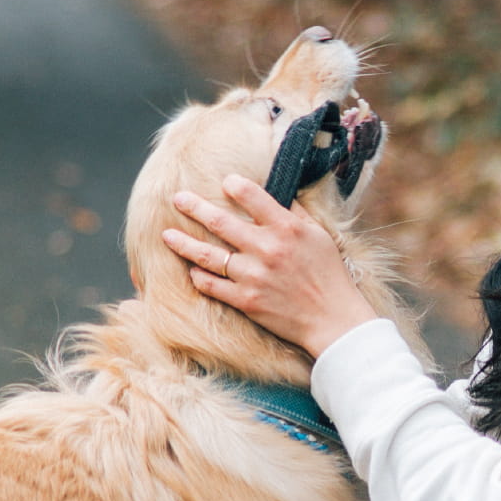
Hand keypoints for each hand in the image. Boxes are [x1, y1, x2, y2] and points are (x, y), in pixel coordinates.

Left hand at [163, 174, 380, 357]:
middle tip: (178, 198)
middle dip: (194, 207)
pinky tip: (191, 270)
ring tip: (167, 234)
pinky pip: (213, 286)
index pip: (252, 196)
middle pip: (220, 222)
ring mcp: (253, 276)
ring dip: (184, 243)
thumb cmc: (329, 274)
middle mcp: (266, 249)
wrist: (333, 319)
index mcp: (286, 228)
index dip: (234, 185)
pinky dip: (199, 277)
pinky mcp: (246, 300)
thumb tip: (276, 193)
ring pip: (208, 255)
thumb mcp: (319, 235)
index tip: (225, 182)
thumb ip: (294, 213)